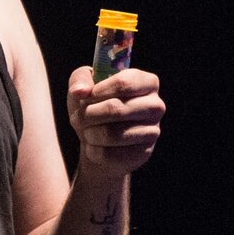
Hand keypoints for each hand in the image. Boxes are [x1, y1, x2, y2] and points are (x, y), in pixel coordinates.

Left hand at [66, 65, 163, 179]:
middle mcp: (156, 105)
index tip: (85, 98)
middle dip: (89, 114)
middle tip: (77, 117)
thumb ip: (79, 79)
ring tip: (85, 131)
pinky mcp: (144, 153)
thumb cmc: (95, 105)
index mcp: (147, 82)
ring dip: (90, 133)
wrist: (98, 139)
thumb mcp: (84, 85)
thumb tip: (80, 91)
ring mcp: (153, 130)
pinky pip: (113, 154)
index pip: (124, 83)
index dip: (99, 91)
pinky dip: (94, 151)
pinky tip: (92, 147)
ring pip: (114, 133)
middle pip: (117, 108)